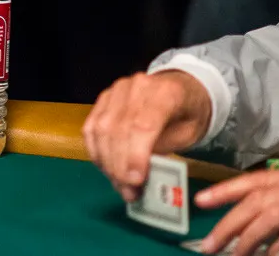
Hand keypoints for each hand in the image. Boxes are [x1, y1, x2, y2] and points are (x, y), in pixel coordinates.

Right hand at [83, 70, 211, 201]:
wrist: (180, 89)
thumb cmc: (187, 115)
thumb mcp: (188, 135)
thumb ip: (165, 151)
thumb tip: (140, 178)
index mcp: (165, 92)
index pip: (142, 125)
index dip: (135, 155)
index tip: (135, 181)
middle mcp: (136, 87)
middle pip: (117, 129)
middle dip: (119, 165)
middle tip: (128, 191)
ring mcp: (116, 91)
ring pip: (100, 129)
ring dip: (106, 162)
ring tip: (119, 184)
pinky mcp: (102, 99)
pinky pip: (90, 127)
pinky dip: (96, 151)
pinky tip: (107, 168)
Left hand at [193, 171, 278, 255]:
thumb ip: (267, 200)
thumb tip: (241, 223)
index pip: (249, 182)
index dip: (223, 191)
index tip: (199, 200)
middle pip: (251, 205)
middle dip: (227, 227)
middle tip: (208, 247)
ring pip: (266, 222)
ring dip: (247, 242)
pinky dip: (273, 249)